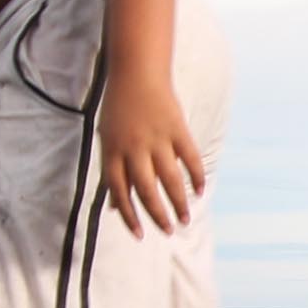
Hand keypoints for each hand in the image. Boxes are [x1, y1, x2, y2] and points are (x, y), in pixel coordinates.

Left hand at [98, 75, 203, 232]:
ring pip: (170, 179)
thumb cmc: (120, 109)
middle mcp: (134, 147)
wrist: (136, 72)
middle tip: (167, 231)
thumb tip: (115, 207)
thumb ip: (113, 173)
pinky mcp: (177, 128)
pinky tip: (199, 191)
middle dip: (158, 215)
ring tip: (184, 219)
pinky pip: (189, 158)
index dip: (129, 216)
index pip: (120, 191)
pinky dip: (196, 176)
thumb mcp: (108, 139)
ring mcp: (157, 138)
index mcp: (114, 151)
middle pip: (147, 190)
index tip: (139, 235)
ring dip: (179, 202)